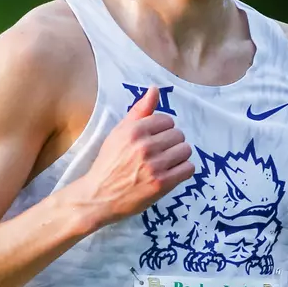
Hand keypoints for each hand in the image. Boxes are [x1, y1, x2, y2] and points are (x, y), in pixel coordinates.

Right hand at [79, 87, 194, 225]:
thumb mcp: (119, 133)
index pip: (167, 120)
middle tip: (159, 154)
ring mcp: (154, 166)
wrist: (99, 196)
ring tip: (166, 163)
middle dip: (171, 143)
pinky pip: (188, 169)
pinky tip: (171, 173)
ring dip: (179, 157)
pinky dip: (183, 171)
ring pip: (185, 150)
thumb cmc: (109, 163)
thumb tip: (155, 89)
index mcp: (134, 131)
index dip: (162, 130)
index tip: (154, 140)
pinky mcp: (162, 184)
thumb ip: (139, 111)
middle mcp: (145, 146)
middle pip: (179, 135)